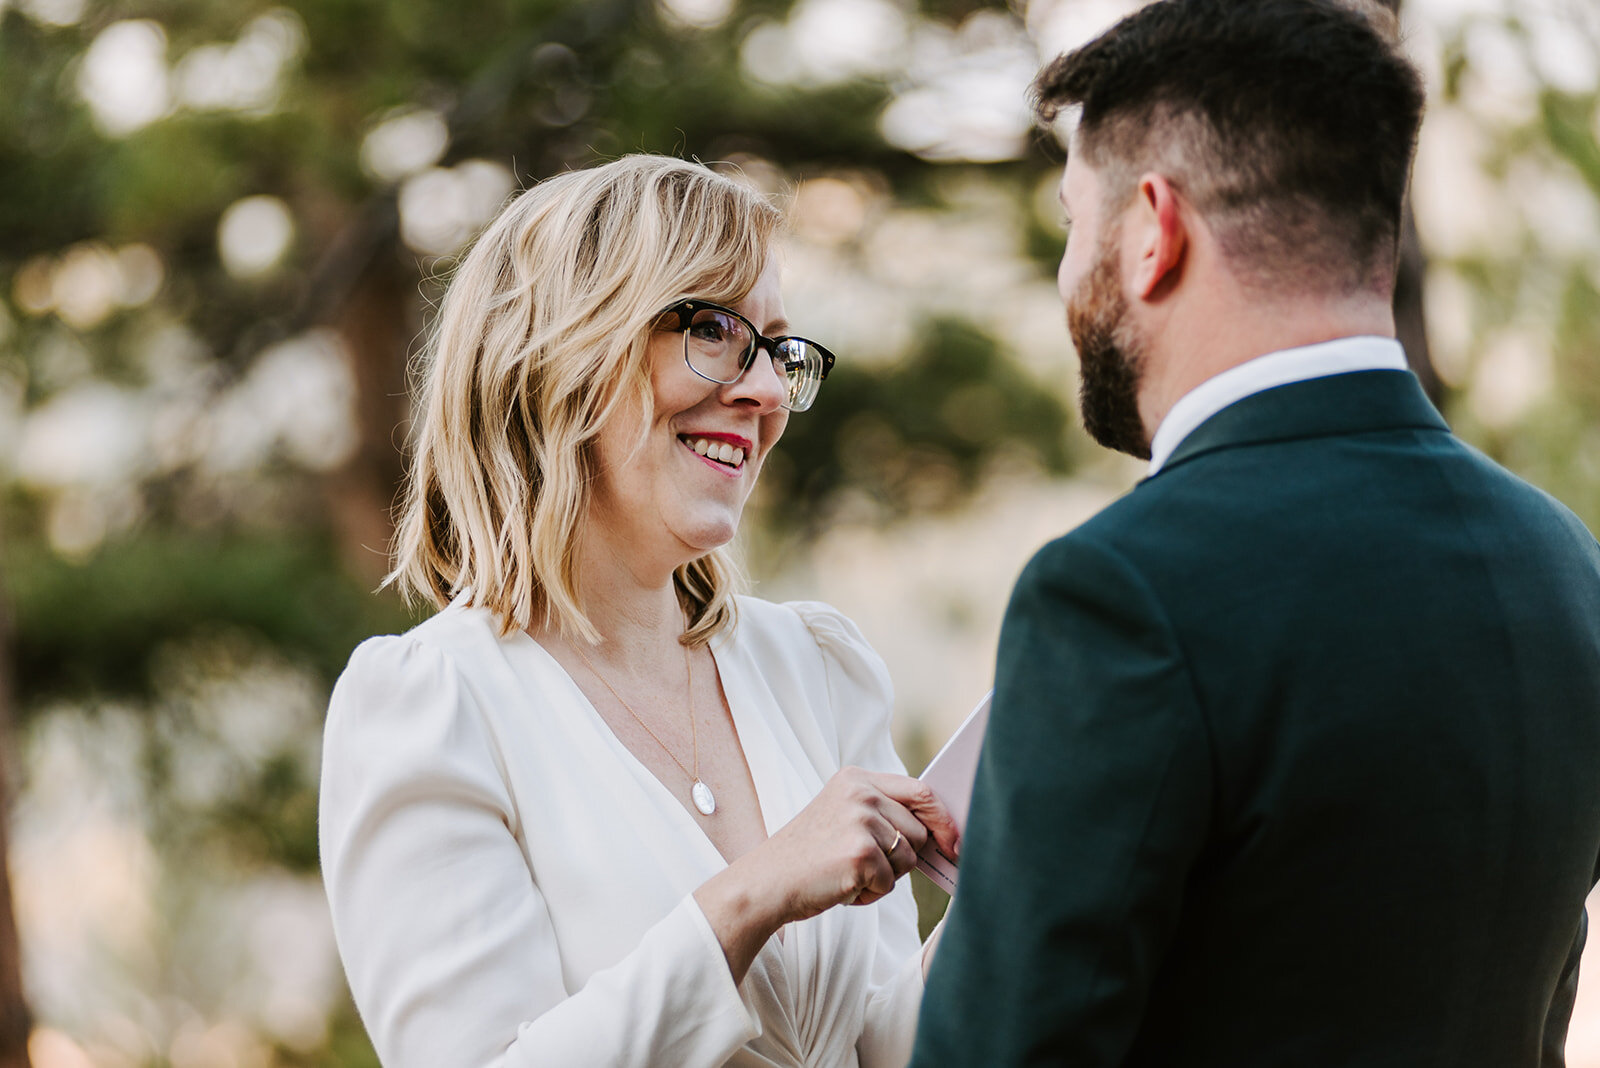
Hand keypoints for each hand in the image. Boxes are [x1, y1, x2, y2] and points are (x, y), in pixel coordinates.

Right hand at [695, 767, 959, 981]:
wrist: (765, 883)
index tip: (954, 843)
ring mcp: (861, 821)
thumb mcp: (842, 817)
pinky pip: (890, 884)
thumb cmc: (808, 858)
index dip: (943, 820)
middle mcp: (860, 793)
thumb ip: (883, 814)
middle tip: (861, 866)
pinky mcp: (861, 853)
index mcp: (856, 778)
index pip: (921, 791)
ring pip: (908, 860)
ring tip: (846, 874)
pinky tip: (840, 886)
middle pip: (919, 831)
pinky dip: (869, 894)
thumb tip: (940, 835)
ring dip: (884, 877)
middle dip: (902, 858)